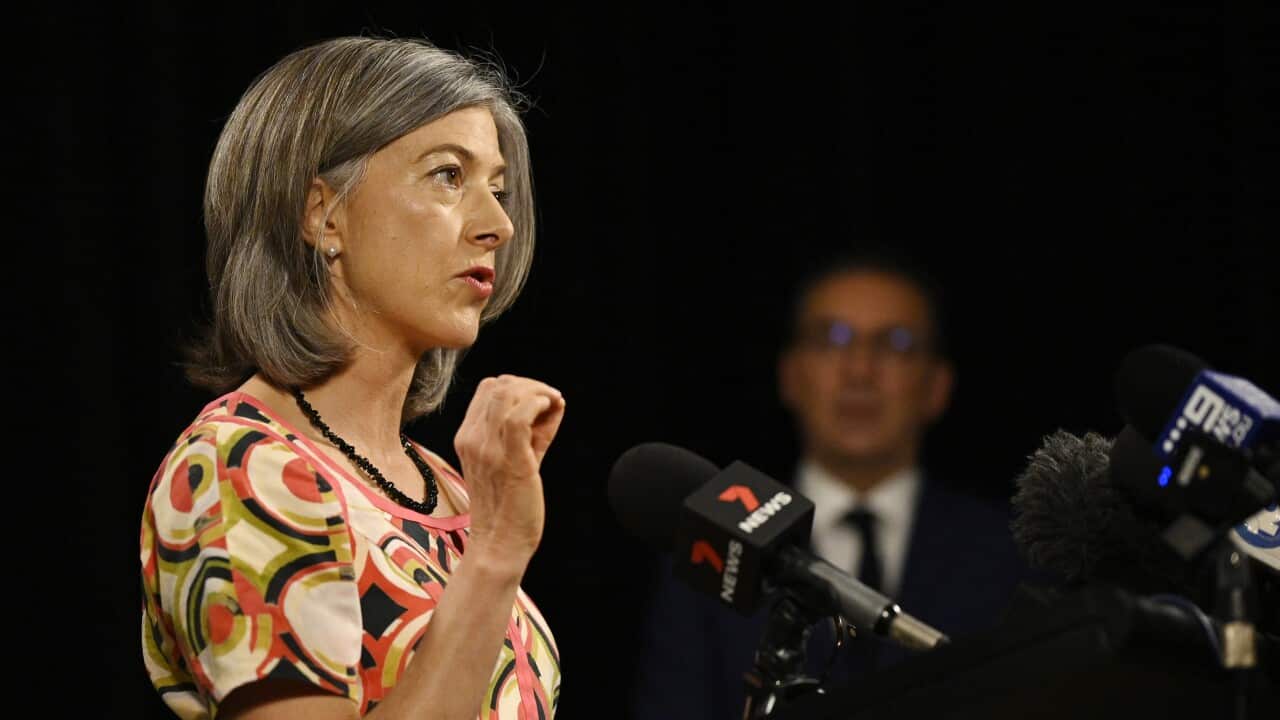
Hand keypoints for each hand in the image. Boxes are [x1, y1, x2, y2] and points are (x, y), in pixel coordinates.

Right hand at [454, 375, 564, 568]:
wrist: (501, 543)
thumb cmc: (510, 504)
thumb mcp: (514, 459)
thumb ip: (530, 430)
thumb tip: (554, 402)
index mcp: (467, 437)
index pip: (487, 388)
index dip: (517, 386)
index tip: (539, 401)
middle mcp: (472, 439)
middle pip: (498, 385)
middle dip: (530, 384)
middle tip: (551, 401)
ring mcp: (488, 449)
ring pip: (507, 393)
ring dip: (537, 391)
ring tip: (553, 404)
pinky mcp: (510, 460)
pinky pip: (519, 415)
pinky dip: (538, 403)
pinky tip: (551, 410)